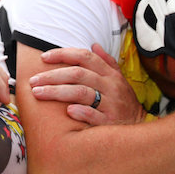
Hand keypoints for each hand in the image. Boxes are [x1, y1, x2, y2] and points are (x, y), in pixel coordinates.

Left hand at [29, 44, 147, 124]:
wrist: (141, 128)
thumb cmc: (124, 102)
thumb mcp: (119, 79)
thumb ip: (106, 62)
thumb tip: (94, 44)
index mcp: (109, 73)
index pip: (84, 57)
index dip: (63, 54)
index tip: (43, 57)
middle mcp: (110, 86)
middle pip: (78, 74)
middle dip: (52, 76)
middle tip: (33, 81)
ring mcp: (111, 104)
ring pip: (82, 93)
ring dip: (57, 92)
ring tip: (38, 93)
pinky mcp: (111, 122)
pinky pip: (95, 115)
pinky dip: (82, 112)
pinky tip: (68, 111)